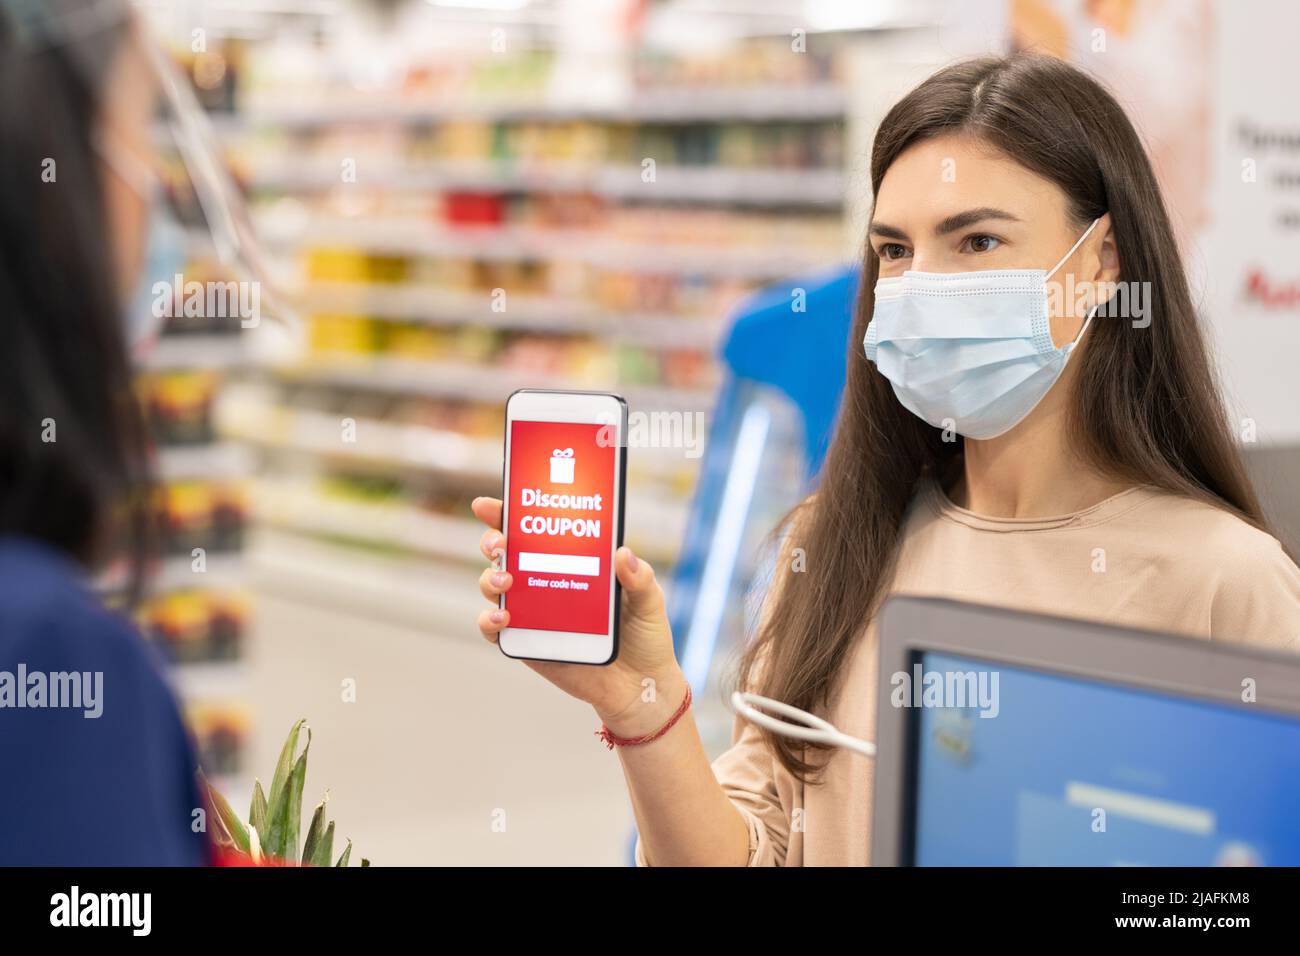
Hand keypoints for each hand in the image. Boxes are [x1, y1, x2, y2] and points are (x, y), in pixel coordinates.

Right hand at [472, 496, 687, 735]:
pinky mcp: (527, 642)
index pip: (535, 529)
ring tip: (506, 581)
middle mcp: (546, 581)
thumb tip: (622, 555)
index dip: (508, 513)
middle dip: (493, 540)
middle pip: (506, 552)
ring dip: (490, 578)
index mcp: (573, 560)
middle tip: (500, 544)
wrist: (641, 686)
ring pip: (494, 586)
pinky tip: (503, 616)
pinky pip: (494, 628)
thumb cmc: (645, 636)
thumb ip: (639, 578)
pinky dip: (489, 619)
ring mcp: (533, 612)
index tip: (490, 504)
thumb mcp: (650, 601)